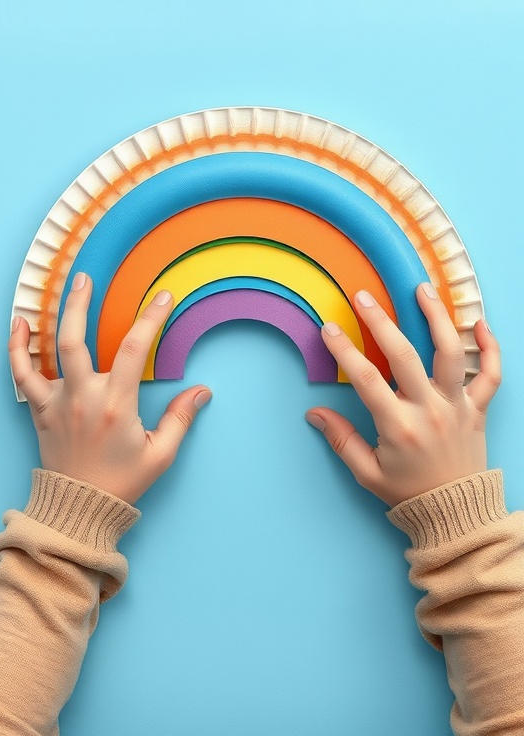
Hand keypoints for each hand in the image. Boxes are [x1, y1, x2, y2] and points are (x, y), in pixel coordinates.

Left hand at [9, 273, 211, 504]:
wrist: (80, 510)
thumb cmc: (121, 482)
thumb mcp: (160, 454)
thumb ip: (181, 418)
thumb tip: (202, 390)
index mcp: (116, 405)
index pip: (133, 349)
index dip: (150, 318)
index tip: (163, 297)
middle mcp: (84, 397)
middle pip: (78, 339)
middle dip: (82, 304)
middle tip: (87, 278)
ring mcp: (58, 402)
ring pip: (49, 352)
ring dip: (53, 317)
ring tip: (58, 291)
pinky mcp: (40, 411)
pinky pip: (22, 376)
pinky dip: (16, 349)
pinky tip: (19, 326)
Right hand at [306, 283, 500, 507]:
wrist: (456, 515)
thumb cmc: (409, 494)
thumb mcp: (367, 473)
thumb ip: (342, 440)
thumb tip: (314, 413)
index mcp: (399, 427)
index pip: (366, 379)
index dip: (345, 351)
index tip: (329, 329)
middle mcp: (429, 411)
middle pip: (404, 356)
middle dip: (380, 322)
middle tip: (363, 296)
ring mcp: (457, 407)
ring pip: (450, 354)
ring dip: (437, 318)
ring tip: (422, 290)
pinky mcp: (478, 409)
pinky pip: (491, 375)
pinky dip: (490, 348)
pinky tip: (479, 325)